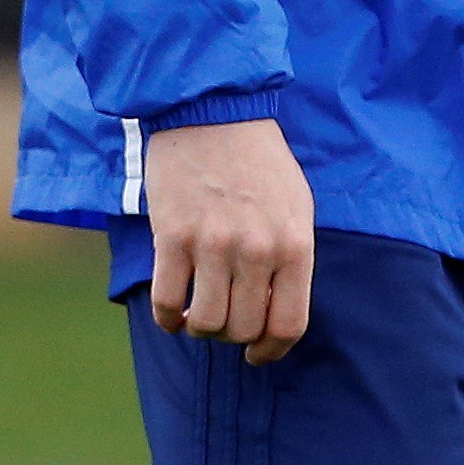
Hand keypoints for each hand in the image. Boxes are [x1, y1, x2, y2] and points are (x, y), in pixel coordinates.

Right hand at [144, 117, 313, 365]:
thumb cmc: (258, 160)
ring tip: (198, 312)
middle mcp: (256, 249)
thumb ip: (290, 258)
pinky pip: (168, 303)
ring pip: (206, 323)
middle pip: (243, 330)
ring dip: (200, 327)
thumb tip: (276, 312)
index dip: (271, 350)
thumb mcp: (296, 205)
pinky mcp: (172, 236)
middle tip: (224, 320)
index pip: (289, 324)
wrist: (212, 110)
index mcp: (294, 243)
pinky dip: (168, 317)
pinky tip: (172, 308)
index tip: (257, 354)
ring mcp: (212, 243)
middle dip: (232, 336)